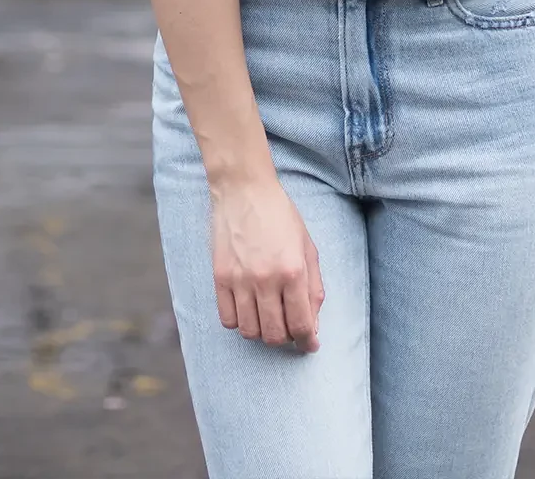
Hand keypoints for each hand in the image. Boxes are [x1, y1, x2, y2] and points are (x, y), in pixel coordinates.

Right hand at [210, 175, 323, 352]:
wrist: (244, 190)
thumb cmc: (280, 215)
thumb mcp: (307, 246)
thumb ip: (313, 287)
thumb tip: (314, 325)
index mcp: (293, 270)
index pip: (301, 324)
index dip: (308, 341)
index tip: (309, 345)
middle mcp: (266, 279)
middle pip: (275, 334)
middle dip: (286, 339)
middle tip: (289, 328)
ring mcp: (240, 280)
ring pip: (250, 331)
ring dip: (263, 332)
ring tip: (269, 318)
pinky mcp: (220, 278)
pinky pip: (228, 319)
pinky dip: (239, 322)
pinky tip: (248, 310)